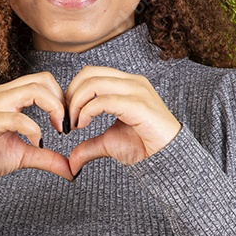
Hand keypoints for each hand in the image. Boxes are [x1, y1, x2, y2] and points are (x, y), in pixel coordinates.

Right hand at [0, 71, 73, 181]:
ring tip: (57, 129)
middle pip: (42, 79)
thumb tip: (71, 168)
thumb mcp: (24, 156)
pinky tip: (37, 142)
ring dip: (53, 108)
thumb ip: (47, 158)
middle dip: (62, 101)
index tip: (68, 122)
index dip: (62, 98)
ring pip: (33, 90)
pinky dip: (34, 130)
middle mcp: (3, 94)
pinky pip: (17, 117)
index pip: (44, 80)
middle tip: (66, 125)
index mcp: (11, 96)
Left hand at [64, 65, 181, 176]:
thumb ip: (89, 146)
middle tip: (66, 118)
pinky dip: (86, 112)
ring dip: (76, 103)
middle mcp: (132, 82)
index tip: (66, 115)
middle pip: (89, 73)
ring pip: (93, 83)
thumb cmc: (145, 147)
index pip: (91, 73)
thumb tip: (71, 162)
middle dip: (70, 95)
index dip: (72, 91)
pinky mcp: (139, 105)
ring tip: (74, 123)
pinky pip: (104, 101)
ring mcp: (137, 91)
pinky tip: (82, 125)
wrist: (169, 159)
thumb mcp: (110, 143)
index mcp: (126, 84)